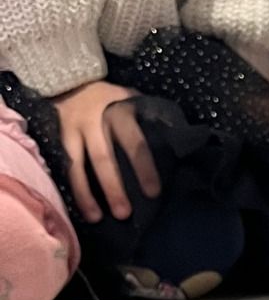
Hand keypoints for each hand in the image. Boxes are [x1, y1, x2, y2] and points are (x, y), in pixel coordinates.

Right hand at [53, 79, 159, 223]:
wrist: (70, 80)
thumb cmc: (111, 100)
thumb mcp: (132, 102)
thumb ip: (150, 120)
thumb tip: (180, 144)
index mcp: (119, 112)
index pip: (135, 142)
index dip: (144, 168)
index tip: (153, 193)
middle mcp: (93, 120)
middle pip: (103, 157)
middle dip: (113, 187)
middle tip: (124, 214)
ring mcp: (72, 129)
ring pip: (77, 165)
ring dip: (86, 193)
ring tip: (96, 218)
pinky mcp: (57, 138)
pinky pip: (64, 166)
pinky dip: (72, 189)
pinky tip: (81, 209)